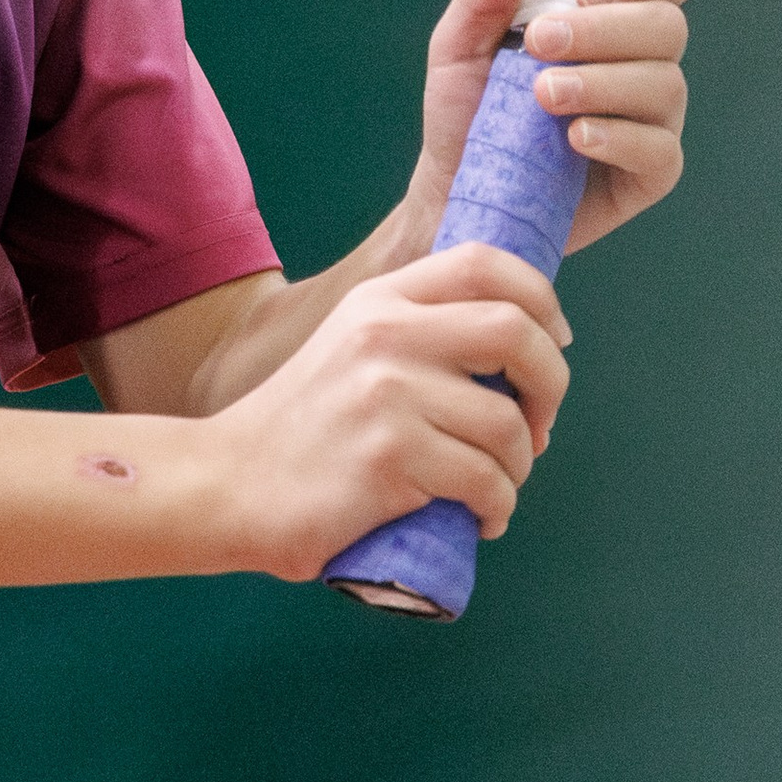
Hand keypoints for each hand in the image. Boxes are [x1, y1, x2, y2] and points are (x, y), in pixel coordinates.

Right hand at [205, 240, 570, 579]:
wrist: (227, 485)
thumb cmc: (302, 431)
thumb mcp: (351, 349)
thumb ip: (415, 335)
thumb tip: (516, 352)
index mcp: (380, 301)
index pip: (484, 263)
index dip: (540, 297)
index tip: (554, 339)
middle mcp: (386, 334)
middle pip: (516, 330)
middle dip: (551, 384)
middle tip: (540, 427)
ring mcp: (388, 393)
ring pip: (508, 423)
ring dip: (519, 467)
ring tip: (494, 488)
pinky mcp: (389, 457)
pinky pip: (486, 481)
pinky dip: (498, 507)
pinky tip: (481, 518)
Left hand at [407, 0, 696, 256]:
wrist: (458, 190)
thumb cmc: (469, 112)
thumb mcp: (460, 45)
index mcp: (609, 19)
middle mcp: (643, 62)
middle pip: (667, 25)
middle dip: (604, 29)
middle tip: (540, 45)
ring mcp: (652, 118)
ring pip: (664, 84)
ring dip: (602, 82)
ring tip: (543, 97)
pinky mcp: (650, 173)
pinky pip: (660, 149)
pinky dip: (619, 137)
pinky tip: (576, 139)